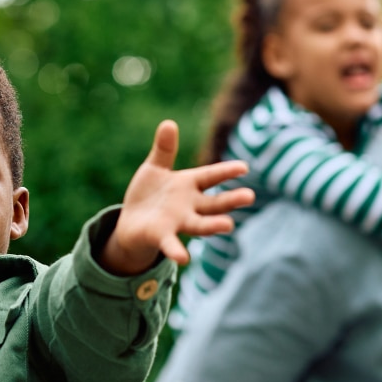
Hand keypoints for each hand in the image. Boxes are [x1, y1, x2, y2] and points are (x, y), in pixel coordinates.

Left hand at [99, 120, 253, 275]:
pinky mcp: (162, 236)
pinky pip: (171, 244)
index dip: (226, 171)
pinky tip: (184, 259)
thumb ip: (164, 149)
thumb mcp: (155, 168)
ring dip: (213, 225)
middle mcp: (189, 205)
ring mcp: (177, 222)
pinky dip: (177, 251)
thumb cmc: (148, 194)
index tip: (244, 166)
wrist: (132, 223)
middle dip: (231, 200)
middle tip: (250, 196)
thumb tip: (169, 123)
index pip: (210, 176)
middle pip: (213, 203)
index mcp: (188, 185)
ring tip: (228, 226)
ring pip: (200, 224)